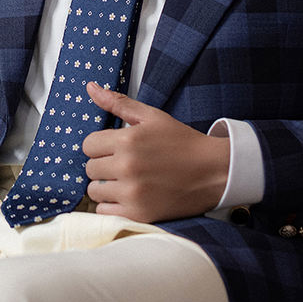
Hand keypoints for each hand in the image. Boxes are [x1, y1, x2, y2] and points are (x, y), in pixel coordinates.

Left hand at [82, 82, 229, 222]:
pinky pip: (104, 211)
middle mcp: (126, 167)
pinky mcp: (139, 213)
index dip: (100, 145)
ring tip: (125, 181)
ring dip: (105, 187)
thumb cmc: (182, 142)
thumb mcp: (151, 116)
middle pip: (90, 168)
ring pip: (94, 191)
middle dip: (102, 165)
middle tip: (123, 164)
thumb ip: (118, 103)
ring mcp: (132, 192)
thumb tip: (90, 87)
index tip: (114, 148)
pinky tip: (128, 196)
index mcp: (127, 140)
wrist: (214, 172)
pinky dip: (112, 205)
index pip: (88, 145)